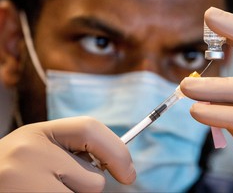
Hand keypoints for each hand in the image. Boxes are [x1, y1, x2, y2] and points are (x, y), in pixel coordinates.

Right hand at [0, 116, 134, 191]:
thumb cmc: (19, 169)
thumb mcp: (41, 149)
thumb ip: (75, 150)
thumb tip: (124, 169)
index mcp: (38, 132)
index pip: (90, 129)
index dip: (117, 152)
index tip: (129, 174)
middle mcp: (29, 151)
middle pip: (94, 178)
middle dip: (86, 185)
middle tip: (57, 182)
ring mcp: (24, 181)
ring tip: (42, 189)